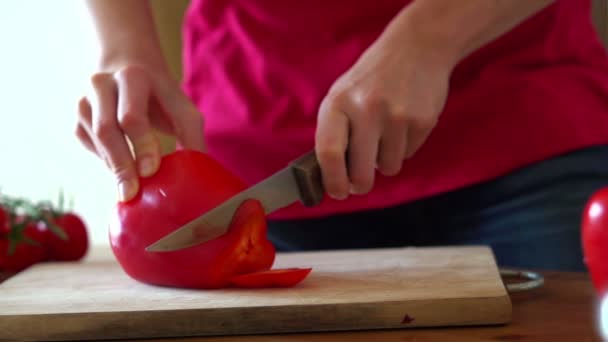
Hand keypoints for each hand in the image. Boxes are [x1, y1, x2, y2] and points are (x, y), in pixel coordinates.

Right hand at [76, 64, 204, 201]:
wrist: (128, 64)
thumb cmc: (161, 95)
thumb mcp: (181, 108)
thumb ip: (191, 136)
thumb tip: (199, 173)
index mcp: (133, 77)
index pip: (132, 117)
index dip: (141, 146)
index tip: (151, 171)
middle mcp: (102, 83)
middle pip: (107, 129)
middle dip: (121, 164)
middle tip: (131, 193)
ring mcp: (85, 99)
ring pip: (94, 138)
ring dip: (112, 165)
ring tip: (129, 188)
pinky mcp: (78, 115)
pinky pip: (86, 142)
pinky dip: (104, 159)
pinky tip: (120, 167)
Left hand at [315, 25, 451, 199]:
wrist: (416, 48)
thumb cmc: (371, 79)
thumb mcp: (342, 96)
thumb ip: (334, 132)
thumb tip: (330, 177)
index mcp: (338, 103)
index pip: (329, 153)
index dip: (332, 181)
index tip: (337, 192)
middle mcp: (366, 109)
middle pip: (361, 173)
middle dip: (360, 186)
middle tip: (360, 184)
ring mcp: (396, 116)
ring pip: (388, 168)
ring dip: (385, 160)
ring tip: (385, 133)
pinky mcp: (422, 121)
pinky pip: (408, 155)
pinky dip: (404, 147)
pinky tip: (403, 123)